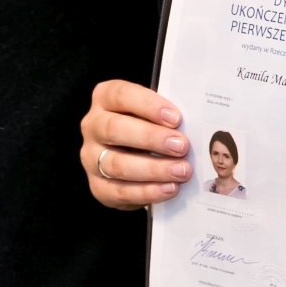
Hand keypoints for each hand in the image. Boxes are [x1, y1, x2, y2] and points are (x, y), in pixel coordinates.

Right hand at [79, 79, 192, 208]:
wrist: (130, 156)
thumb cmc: (146, 126)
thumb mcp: (152, 113)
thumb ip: (165, 114)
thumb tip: (195, 123)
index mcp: (105, 98)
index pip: (121, 95)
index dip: (148, 105)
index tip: (175, 118)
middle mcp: (93, 126)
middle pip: (115, 129)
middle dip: (151, 138)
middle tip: (182, 146)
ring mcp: (90, 157)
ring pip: (117, 164)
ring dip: (153, 169)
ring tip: (181, 171)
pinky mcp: (98, 186)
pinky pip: (120, 192)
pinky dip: (147, 191)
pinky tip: (169, 188)